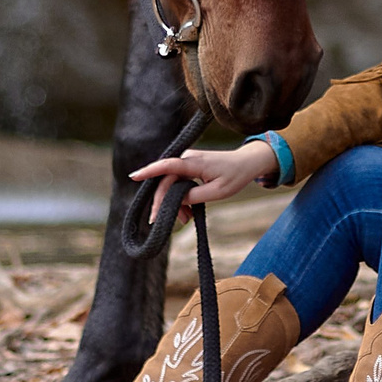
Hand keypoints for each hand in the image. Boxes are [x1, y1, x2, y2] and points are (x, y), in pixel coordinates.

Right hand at [130, 141, 280, 217]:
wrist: (247, 163)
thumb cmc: (235, 176)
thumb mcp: (217, 192)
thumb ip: (194, 196)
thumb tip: (175, 199)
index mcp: (194, 163)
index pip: (167, 166)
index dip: (149, 171)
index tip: (133, 176)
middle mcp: (188, 159)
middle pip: (166, 181)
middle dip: (162, 202)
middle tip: (158, 222)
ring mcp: (188, 162)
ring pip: (171, 184)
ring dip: (173, 202)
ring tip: (184, 220)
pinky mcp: (190, 167)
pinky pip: (178, 183)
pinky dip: (180, 198)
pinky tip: (186, 212)